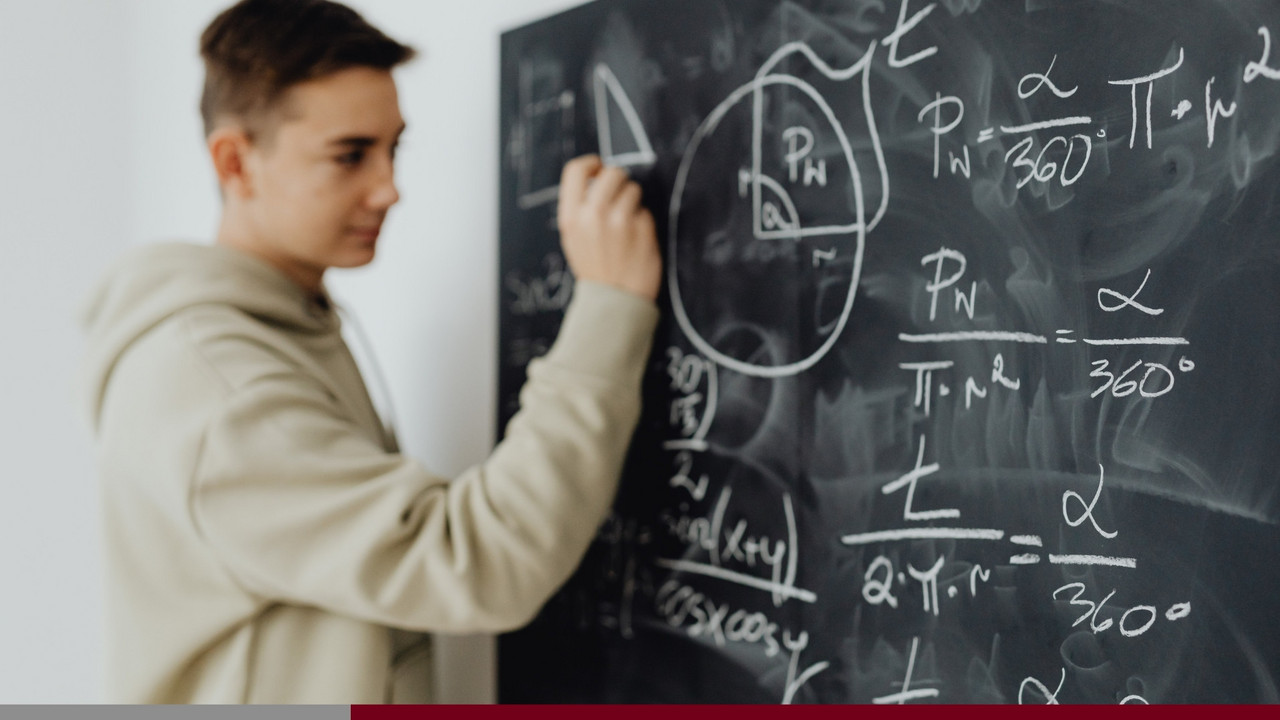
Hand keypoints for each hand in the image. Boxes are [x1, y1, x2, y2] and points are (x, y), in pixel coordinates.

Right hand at [557, 155, 661, 301]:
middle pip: (611, 173)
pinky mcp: (642, 228)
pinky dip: (643, 222)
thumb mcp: (574, 238)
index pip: (576, 170)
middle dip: (619, 181)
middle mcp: (593, 215)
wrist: (614, 300)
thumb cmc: (595, 269)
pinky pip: (645, 211)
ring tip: (626, 225)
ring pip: (633, 189)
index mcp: (571, 217)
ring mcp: (619, 220)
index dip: (591, 164)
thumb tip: (595, 178)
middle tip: (620, 196)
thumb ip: (580, 209)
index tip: (599, 168)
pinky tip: (636, 240)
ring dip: (633, 202)